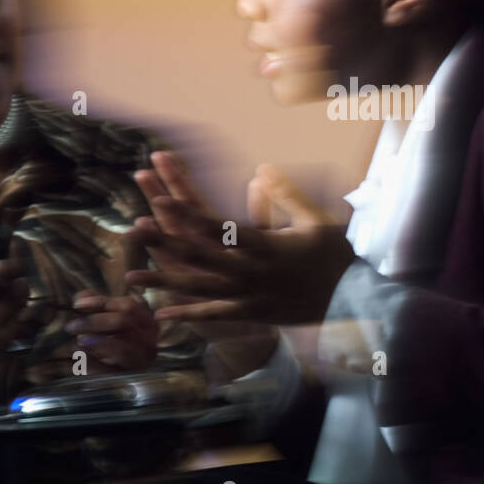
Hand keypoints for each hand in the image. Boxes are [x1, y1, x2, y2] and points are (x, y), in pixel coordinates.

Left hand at [64, 291, 157, 371]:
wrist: (121, 377)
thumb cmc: (114, 342)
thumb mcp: (109, 320)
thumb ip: (96, 306)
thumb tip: (81, 299)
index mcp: (147, 321)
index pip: (128, 306)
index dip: (101, 303)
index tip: (77, 305)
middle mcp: (149, 340)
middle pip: (124, 322)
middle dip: (94, 322)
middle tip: (72, 326)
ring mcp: (141, 361)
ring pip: (121, 348)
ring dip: (96, 342)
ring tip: (79, 340)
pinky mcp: (127, 379)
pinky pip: (108, 371)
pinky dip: (90, 361)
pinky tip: (78, 354)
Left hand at [124, 152, 354, 327]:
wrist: (352, 300)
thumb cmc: (334, 256)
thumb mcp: (315, 219)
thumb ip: (285, 194)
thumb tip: (260, 168)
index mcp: (266, 246)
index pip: (219, 228)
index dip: (188, 214)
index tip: (162, 199)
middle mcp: (252, 272)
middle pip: (200, 257)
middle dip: (165, 242)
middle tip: (135, 230)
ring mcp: (250, 296)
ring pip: (199, 289)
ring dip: (165, 280)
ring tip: (132, 276)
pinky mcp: (252, 313)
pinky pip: (214, 315)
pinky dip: (187, 314)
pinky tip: (160, 313)